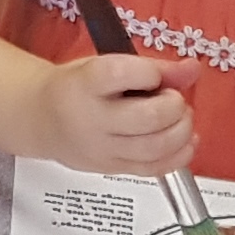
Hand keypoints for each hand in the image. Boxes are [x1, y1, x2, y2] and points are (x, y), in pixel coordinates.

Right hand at [24, 52, 197, 173]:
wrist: (42, 120)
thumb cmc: (76, 88)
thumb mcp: (105, 65)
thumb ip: (152, 67)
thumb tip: (192, 70)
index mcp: (86, 84)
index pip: (124, 75)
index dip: (152, 73)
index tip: (153, 74)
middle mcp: (92, 119)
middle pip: (148, 118)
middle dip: (175, 106)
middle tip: (173, 99)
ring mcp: (102, 149)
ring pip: (156, 147)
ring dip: (181, 130)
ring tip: (179, 118)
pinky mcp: (112, 169)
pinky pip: (154, 169)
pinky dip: (180, 155)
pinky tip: (184, 141)